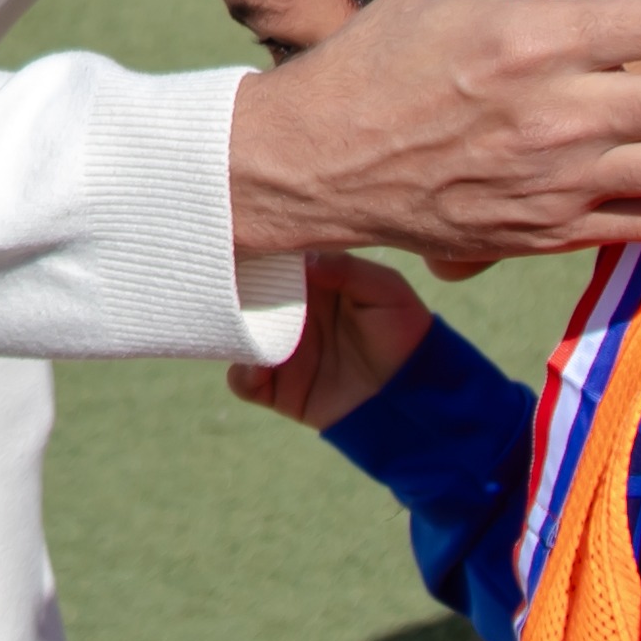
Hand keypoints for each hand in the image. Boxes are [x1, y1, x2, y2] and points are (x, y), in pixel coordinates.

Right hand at [240, 253, 441, 432]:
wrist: (412, 395)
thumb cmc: (404, 333)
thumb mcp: (386, 289)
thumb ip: (347, 268)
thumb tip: (303, 257)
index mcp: (314, 285)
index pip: (277, 262)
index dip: (262, 253)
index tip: (248, 245)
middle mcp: (291, 315)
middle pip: (247, 297)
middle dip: (235, 290)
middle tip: (228, 284)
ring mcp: (281, 352)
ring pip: (237, 336)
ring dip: (232, 332)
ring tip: (242, 329)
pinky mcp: (277, 388)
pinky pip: (243, 381)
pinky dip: (242, 374)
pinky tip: (258, 368)